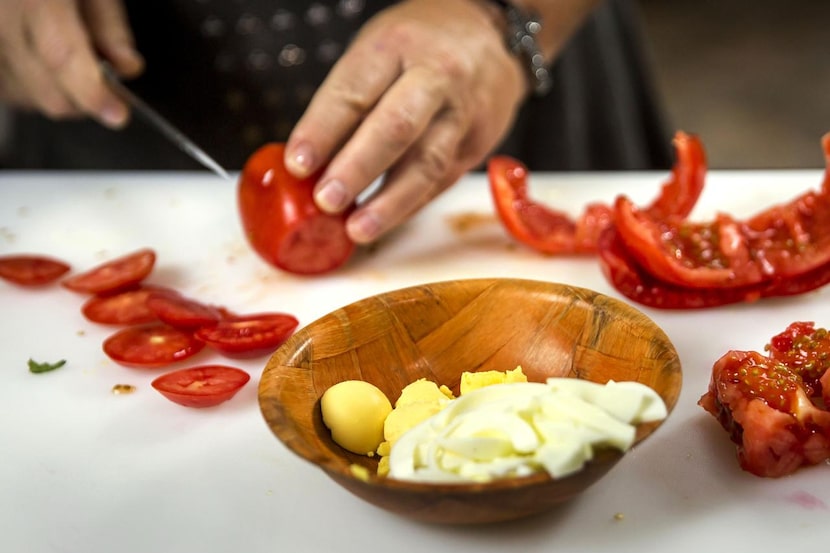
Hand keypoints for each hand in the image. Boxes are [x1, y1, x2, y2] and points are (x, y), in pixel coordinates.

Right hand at [0, 0, 143, 127]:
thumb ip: (109, 20)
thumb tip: (127, 67)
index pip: (61, 58)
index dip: (92, 94)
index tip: (117, 114)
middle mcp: (1, 18)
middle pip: (46, 90)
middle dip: (86, 101)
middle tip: (112, 89)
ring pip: (26, 95)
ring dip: (59, 94)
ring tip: (77, 65)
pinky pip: (8, 86)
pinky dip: (32, 86)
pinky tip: (47, 67)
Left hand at [284, 0, 526, 243]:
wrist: (488, 36)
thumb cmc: (417, 48)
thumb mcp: (378, 53)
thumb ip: (348, 102)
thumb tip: (308, 164)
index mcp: (396, 46)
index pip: (354, 91)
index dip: (323, 130)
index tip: (298, 165)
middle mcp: (435, 76)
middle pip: (396, 127)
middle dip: (358, 168)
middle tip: (327, 201)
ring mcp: (463, 112)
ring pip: (427, 163)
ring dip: (389, 203)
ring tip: (358, 229)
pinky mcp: (478, 143)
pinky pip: (442, 181)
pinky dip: (409, 205)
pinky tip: (385, 221)